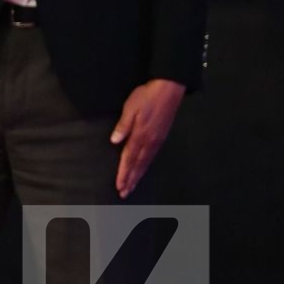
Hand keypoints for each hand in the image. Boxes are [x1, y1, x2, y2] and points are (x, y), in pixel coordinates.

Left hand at [110, 79, 185, 198]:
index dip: (124, 174)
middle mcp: (150, 141)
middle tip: (124, 193)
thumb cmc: (146, 96)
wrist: (169, 90)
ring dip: (138, 176)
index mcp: (141, 135)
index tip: (119, 186)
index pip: (129, 159)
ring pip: (146, 163)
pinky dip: (145, 166)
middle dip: (130, 180)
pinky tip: (142, 170)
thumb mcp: (130, 108)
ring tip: (131, 187)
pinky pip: (152, 156)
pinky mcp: (161, 137)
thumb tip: (114, 141)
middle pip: (138, 165)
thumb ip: (123, 126)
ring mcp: (157, 140)